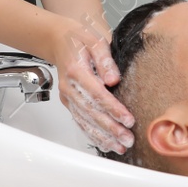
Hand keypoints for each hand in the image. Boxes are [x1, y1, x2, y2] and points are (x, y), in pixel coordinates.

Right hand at [50, 18, 135, 153]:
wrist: (59, 40)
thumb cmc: (80, 39)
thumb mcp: (95, 41)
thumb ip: (105, 60)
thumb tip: (114, 79)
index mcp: (76, 71)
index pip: (97, 94)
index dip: (113, 109)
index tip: (128, 120)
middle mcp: (69, 87)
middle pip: (91, 112)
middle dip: (110, 128)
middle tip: (127, 139)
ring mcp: (67, 97)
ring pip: (84, 121)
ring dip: (102, 136)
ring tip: (119, 147)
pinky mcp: (68, 102)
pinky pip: (80, 121)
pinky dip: (92, 135)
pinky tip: (105, 144)